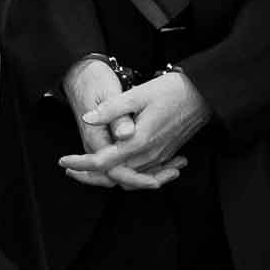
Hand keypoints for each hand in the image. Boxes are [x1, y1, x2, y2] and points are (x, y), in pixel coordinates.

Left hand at [59, 69, 207, 189]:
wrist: (206, 95)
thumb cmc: (174, 91)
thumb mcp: (140, 93)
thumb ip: (112, 108)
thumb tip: (89, 118)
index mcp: (139, 142)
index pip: (103, 162)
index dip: (81, 163)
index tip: (64, 160)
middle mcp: (149, 155)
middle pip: (114, 177)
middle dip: (90, 176)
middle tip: (71, 168)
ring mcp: (159, 158)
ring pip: (128, 178)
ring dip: (107, 176)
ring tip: (89, 167)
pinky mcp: (166, 155)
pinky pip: (142, 174)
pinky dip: (127, 174)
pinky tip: (119, 164)